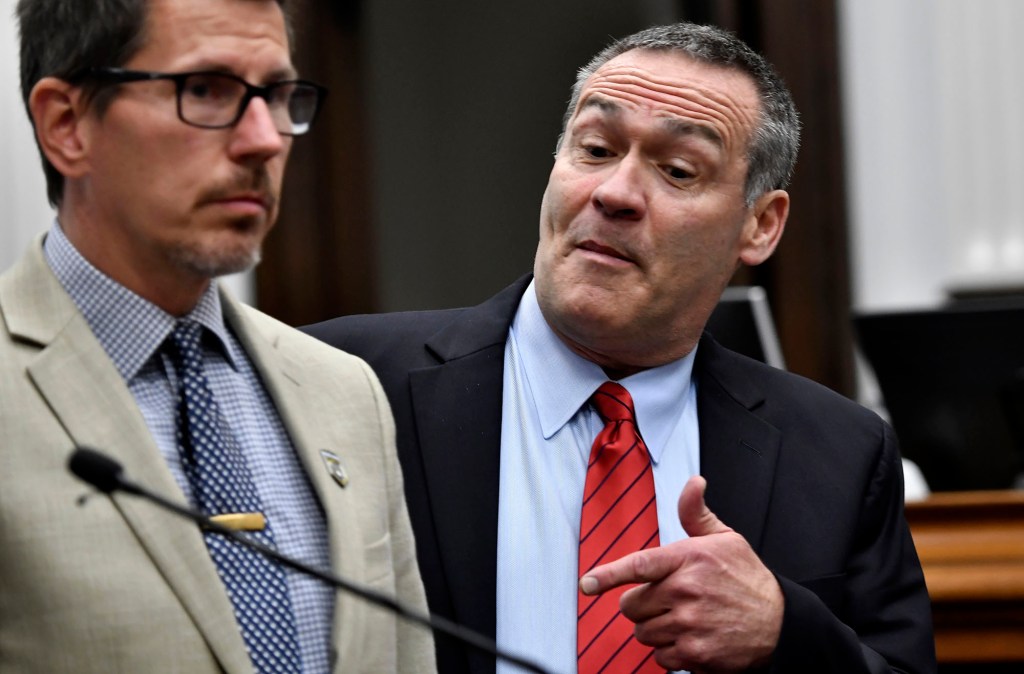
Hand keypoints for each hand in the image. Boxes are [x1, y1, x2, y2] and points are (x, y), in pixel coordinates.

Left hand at [579, 475, 783, 672]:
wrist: (780, 624)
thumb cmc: (747, 579)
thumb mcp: (726, 539)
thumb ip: (697, 514)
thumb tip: (693, 482)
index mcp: (690, 558)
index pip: (639, 565)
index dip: (608, 574)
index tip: (587, 583)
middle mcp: (687, 591)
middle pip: (631, 605)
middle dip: (642, 604)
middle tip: (667, 600)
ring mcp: (690, 625)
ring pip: (642, 632)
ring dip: (656, 629)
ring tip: (683, 619)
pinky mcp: (695, 655)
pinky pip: (660, 657)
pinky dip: (670, 652)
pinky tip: (691, 639)